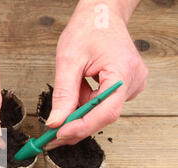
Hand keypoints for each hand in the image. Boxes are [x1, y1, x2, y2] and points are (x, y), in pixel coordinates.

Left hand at [45, 0, 147, 149]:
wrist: (101, 14)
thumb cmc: (88, 29)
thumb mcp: (68, 60)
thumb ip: (63, 94)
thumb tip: (56, 121)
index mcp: (123, 71)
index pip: (106, 111)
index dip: (82, 127)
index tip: (59, 135)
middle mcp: (133, 81)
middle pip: (104, 115)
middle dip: (76, 124)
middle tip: (51, 134)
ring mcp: (131, 84)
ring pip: (101, 111)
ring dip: (79, 111)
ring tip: (69, 93)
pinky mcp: (124, 86)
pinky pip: (102, 104)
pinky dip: (85, 103)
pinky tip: (80, 89)